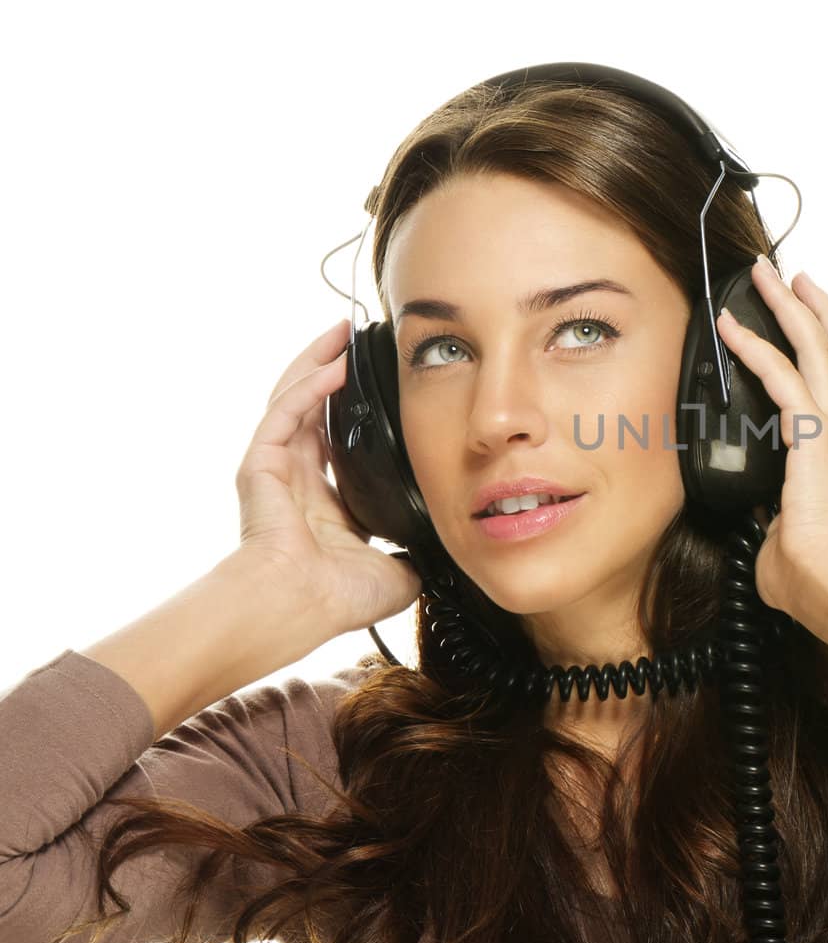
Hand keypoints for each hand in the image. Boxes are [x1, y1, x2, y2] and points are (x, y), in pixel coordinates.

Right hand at [233, 320, 421, 640]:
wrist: (297, 610)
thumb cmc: (334, 599)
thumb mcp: (397, 572)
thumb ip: (419, 553)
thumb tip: (451, 548)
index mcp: (326, 503)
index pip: (340, 441)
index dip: (359, 410)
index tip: (384, 384)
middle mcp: (297, 480)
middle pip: (313, 407)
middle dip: (333, 368)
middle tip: (356, 337)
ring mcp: (274, 469)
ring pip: (294, 399)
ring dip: (317, 362)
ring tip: (341, 332)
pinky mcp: (260, 465)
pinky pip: (286, 414)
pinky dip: (310, 387)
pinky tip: (334, 366)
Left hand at [715, 255, 827, 655]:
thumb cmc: (808, 573)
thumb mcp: (781, 530)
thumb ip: (768, 511)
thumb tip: (751, 516)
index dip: (827, 342)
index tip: (805, 316)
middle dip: (818, 304)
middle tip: (792, 275)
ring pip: (819, 346)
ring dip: (788, 305)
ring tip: (764, 276)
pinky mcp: (812, 436)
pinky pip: (782, 377)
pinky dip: (755, 346)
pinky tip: (729, 328)